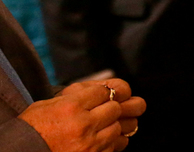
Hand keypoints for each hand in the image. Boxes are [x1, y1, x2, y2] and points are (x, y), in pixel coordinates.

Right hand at [19, 79, 145, 151]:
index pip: (104, 91)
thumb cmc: (31, 129)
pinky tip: (99, 140)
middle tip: (99, 112)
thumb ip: (74, 96)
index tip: (98, 97)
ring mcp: (90, 144)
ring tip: (98, 127)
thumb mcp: (47, 104)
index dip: (102, 94)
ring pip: (118, 128)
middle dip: (109, 108)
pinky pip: (115, 146)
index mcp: (71, 107)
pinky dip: (110, 142)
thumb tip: (97, 90)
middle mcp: (83, 125)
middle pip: (115, 108)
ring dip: (110, 126)